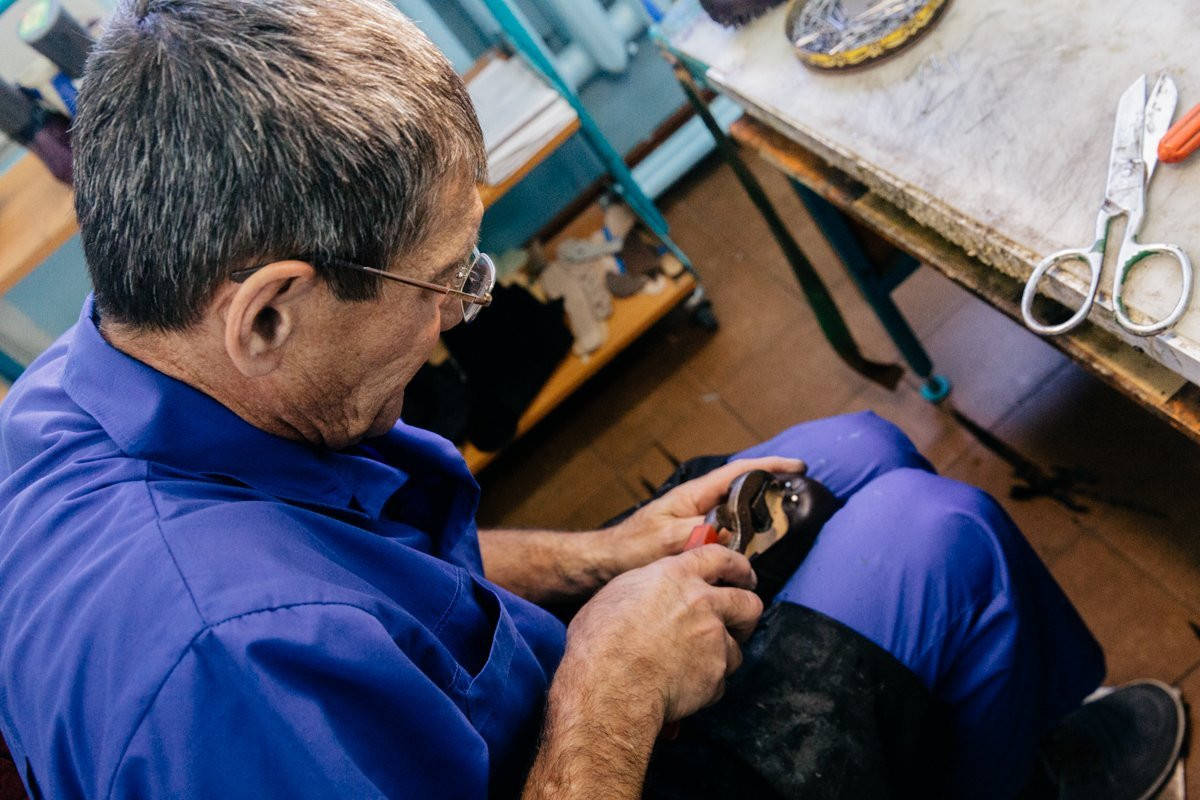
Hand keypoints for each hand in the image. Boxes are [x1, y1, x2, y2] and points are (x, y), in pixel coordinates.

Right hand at [559, 544, 762, 723]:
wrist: (609, 681)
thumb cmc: (600, 639)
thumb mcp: (619, 592)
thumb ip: (650, 585)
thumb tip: (655, 590)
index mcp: (677, 576)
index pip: (721, 558)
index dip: (736, 566)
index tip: (742, 575)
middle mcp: (703, 603)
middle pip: (748, 602)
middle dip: (746, 613)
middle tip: (738, 623)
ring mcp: (714, 639)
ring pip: (736, 648)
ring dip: (721, 656)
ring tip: (696, 664)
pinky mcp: (716, 675)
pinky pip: (720, 681)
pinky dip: (707, 685)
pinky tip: (684, 687)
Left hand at [604, 456, 805, 575]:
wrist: (603, 565)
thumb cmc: (628, 550)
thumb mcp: (665, 541)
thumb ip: (697, 534)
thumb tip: (730, 537)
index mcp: (693, 497)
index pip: (737, 473)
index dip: (769, 467)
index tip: (797, 467)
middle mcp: (697, 507)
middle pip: (742, 492)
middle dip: (771, 490)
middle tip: (799, 497)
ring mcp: (696, 524)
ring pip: (737, 518)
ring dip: (760, 520)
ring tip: (786, 527)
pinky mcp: (693, 544)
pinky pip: (727, 539)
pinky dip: (744, 543)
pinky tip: (756, 556)